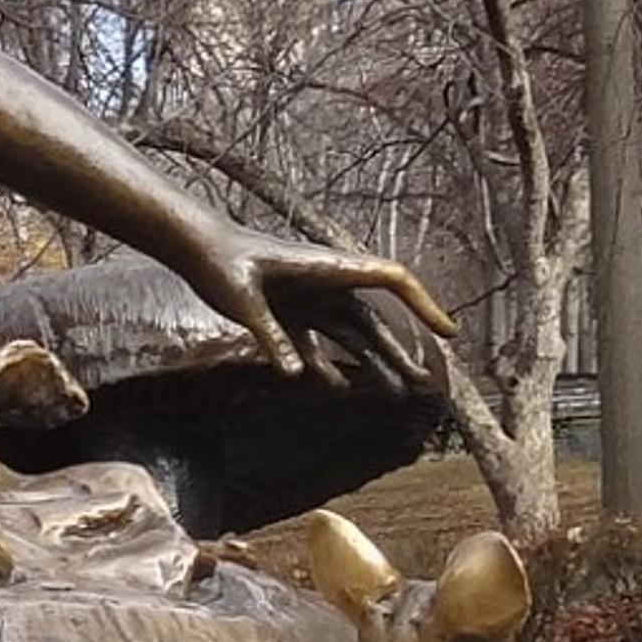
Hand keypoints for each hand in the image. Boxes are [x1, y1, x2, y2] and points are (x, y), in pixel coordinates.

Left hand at [192, 227, 455, 378]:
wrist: (194, 249)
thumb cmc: (221, 264)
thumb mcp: (243, 300)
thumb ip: (270, 336)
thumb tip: (296, 375)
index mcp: (329, 268)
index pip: (393, 280)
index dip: (424, 304)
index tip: (447, 333)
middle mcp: (327, 283)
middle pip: (375, 320)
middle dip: (401, 351)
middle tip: (425, 383)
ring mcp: (309, 298)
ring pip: (351, 335)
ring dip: (372, 363)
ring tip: (395, 393)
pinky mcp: (287, 313)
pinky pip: (316, 343)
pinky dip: (327, 365)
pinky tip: (338, 388)